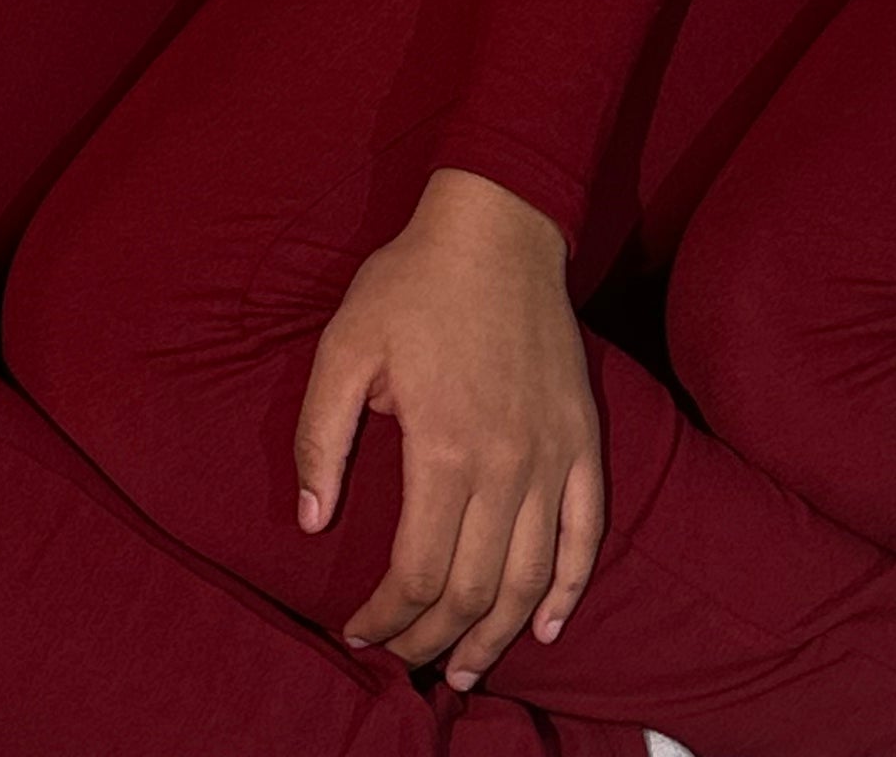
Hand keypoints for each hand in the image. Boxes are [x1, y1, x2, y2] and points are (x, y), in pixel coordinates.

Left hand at [294, 165, 603, 692]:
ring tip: (463, 668)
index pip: (418, 571)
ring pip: (529, 579)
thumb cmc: (412, 283)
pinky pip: (585, 534)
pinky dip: (567, 590)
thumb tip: (310, 524)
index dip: (385, 616)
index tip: (357, 630)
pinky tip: (544, 627)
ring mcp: (552, 455)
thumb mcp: (343, 346)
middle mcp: (506, 465)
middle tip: (400, 658)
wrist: (497, 226)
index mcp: (444, 448)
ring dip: (495, 636)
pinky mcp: (583, 440)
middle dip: (430, 639)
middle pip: (472, 589)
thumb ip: (320, 439)